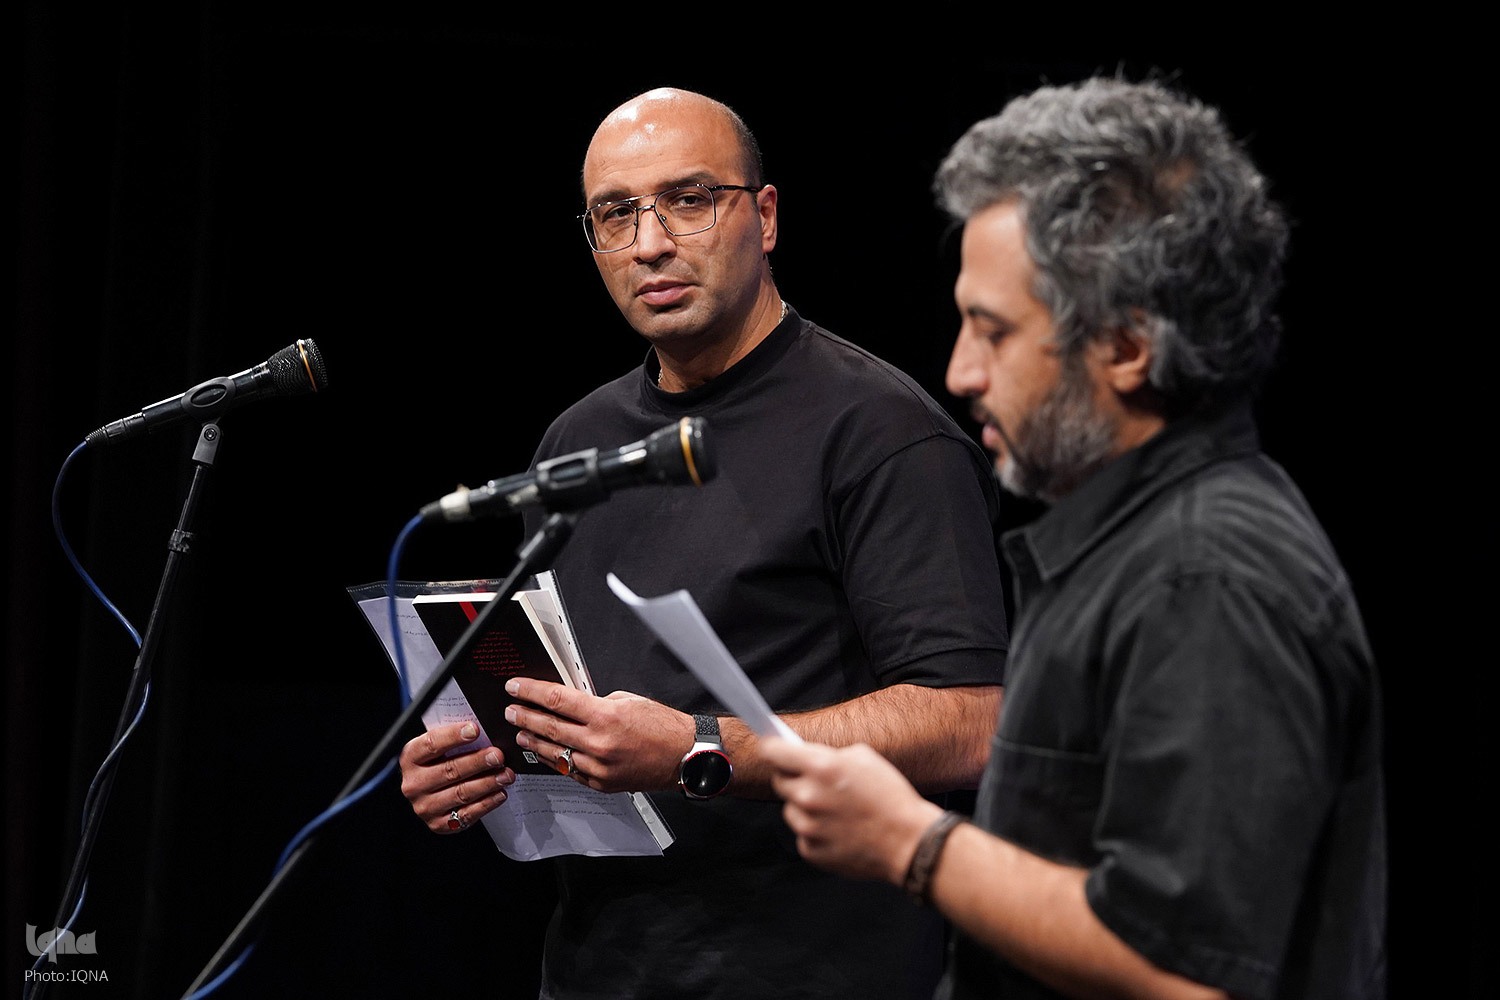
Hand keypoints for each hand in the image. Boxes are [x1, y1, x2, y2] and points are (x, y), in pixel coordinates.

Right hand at [399, 721, 514, 833]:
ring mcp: (425, 806)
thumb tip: (483, 728)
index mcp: (410, 758)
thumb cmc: (440, 762)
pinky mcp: (438, 823)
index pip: (431, 744)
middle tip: (498, 755)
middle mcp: (414, 783)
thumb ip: (454, 739)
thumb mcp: (440, 748)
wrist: (430, 793)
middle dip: (477, 762)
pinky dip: (487, 803)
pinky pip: (466, 814)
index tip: (475, 730)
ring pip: (460, 793)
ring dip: (487, 783)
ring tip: (506, 775)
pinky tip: (500, 793)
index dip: (453, 736)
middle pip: (449, 770)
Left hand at [504, 677, 694, 791]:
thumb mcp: (628, 700)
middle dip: (525, 716)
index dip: (531, 692)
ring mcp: (598, 767)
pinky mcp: (602, 783)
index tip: (515, 687)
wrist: (684, 756)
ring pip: (554, 752)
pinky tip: (545, 752)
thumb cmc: (663, 726)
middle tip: (511, 711)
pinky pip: (569, 771)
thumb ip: (597, 703)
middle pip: (549, 726)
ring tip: (521, 732)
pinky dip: (554, 760)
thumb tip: (572, 704)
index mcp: (605, 716)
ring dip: (534, 741)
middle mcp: (599, 742)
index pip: (556, 700)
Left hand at [763, 738, 941, 884]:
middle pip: (779, 781)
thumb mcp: (864, 758)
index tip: (770, 747)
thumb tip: (804, 755)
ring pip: (790, 809)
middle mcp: (808, 796)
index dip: (771, 747)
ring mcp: (807, 826)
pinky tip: (839, 829)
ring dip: (804, 807)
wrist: (908, 842)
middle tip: (815, 781)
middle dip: (793, 778)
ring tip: (835, 810)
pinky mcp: (810, 850)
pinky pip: (803, 834)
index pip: (773, 751)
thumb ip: (828, 755)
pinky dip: (816, 831)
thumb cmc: (890, 797)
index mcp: (821, 767)